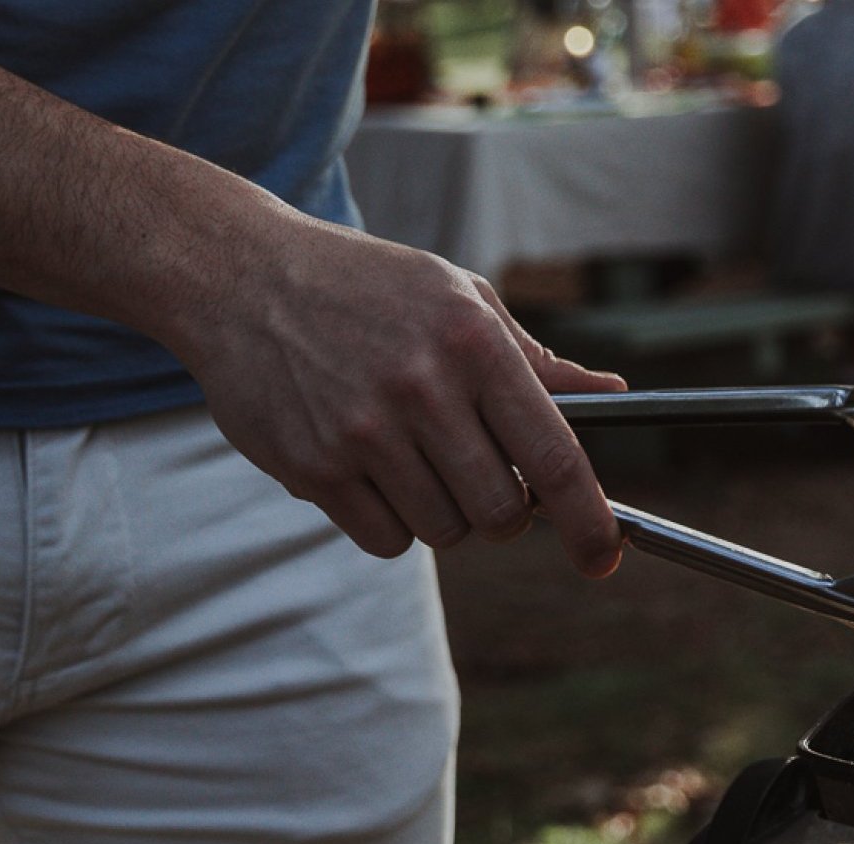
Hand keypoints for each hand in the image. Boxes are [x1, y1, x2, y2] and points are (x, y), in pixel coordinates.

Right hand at [163, 217, 628, 575]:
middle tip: (482, 476)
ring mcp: (362, 432)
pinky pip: (385, 540)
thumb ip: (535, 361)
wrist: (240, 276)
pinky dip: (392, 522)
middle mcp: (421, 388)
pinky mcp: (313, 467)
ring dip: (444, 512)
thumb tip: (612, 397)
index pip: (555, 457)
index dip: (590, 521)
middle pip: (502, 513)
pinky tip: (373, 469)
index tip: (603, 557)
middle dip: (506, 512)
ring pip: (445, 532)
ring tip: (413, 455)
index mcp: (473, 342)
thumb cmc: (366, 287)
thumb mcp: (460, 298)